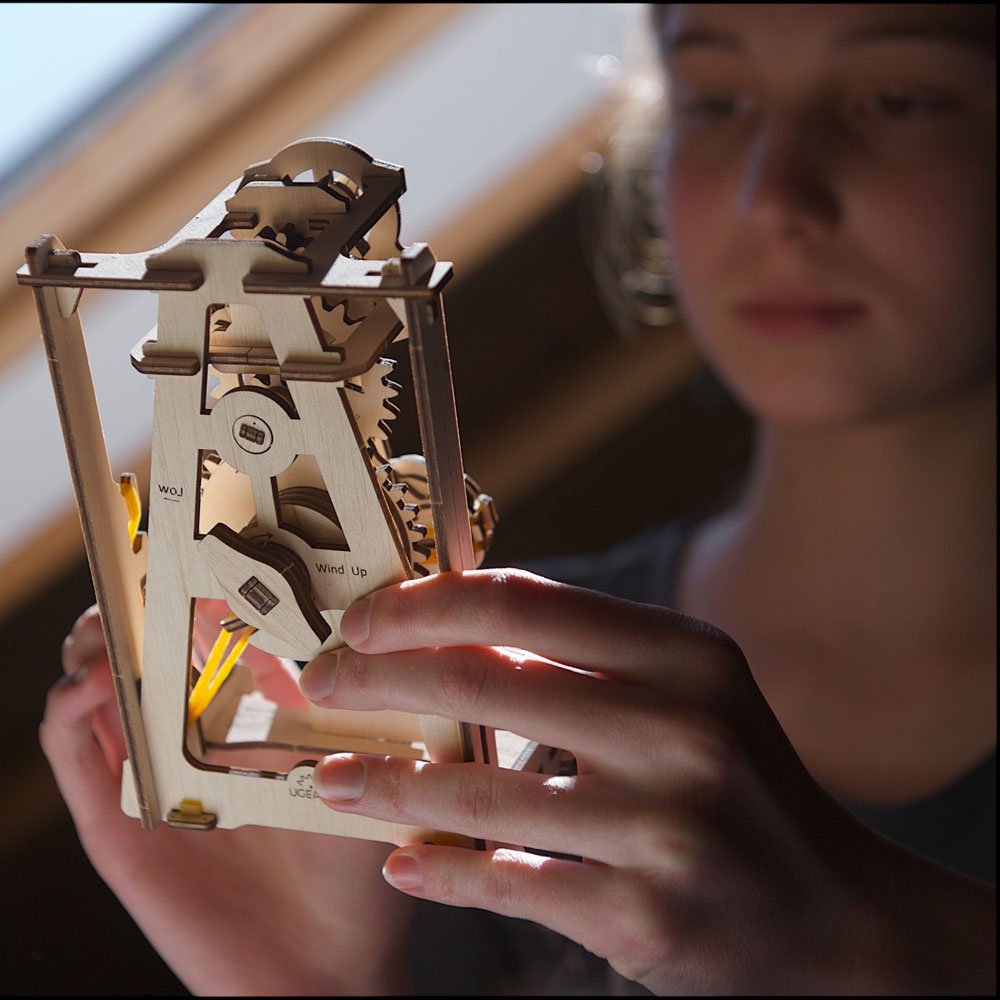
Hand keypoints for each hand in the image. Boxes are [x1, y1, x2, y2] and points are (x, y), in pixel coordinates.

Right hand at [42, 605, 414, 995]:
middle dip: (133, 600)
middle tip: (147, 572)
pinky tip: (102, 683)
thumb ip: (338, 685)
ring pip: (91, 684)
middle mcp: (188, 734)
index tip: (194, 536)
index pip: (200, 626)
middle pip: (136, 644)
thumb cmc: (352, 854)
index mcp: (245, 710)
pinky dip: (71, 705)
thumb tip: (328, 597)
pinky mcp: (111, 818)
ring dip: (94, 642)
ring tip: (119, 625)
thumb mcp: (355, 750)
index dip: (189, 577)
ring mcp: (144, 772)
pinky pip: (68, 747)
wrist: (323, 960)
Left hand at [300, 570, 995, 994]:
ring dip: (385, 782)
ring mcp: (664, 826)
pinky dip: (441, 868)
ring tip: (330, 778)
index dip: (425, 602)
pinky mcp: (644, 915)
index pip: (522, 602)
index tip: (364, 616)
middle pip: (484, 681)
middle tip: (322, 682)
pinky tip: (401, 858)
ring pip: (482, 790)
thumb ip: (588, 650)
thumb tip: (459, 614)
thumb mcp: (688, 690)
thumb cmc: (740, 781)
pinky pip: (509, 883)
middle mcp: (679, 729)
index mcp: (683, 655)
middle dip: (379, 677)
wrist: (833, 911)